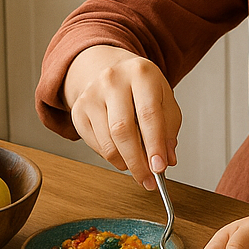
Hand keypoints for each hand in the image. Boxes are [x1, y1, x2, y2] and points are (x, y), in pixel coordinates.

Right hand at [64, 45, 181, 190]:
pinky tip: (122, 155)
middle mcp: (113, 80)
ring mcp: (92, 94)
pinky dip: (111, 156)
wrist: (110, 68)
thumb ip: (169, 128)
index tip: (159, 168)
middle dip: (137, 161)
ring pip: (107, 140)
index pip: (149, 115)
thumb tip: (166, 159)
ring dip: (125, 162)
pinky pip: (95, 144)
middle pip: (123, 130)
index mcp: (141, 74)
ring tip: (138, 168)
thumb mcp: (164, 99)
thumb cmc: (142, 87)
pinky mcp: (79, 109)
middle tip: (148, 179)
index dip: (155, 145)